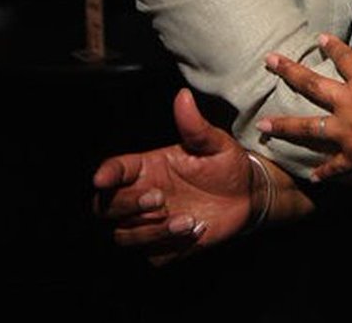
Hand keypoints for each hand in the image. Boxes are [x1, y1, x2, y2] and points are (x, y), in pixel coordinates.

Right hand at [92, 88, 259, 265]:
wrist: (248, 195)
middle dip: (126, 205)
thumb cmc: (226, 164)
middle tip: (159, 199)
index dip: (106, 174)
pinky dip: (168, 248)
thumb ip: (195, 125)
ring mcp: (151, 223)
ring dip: (150, 231)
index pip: (114, 170)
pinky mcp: (166, 247)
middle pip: (106, 207)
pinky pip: (154, 255)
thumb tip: (183, 96)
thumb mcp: (215, 143)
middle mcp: (143, 195)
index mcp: (147, 167)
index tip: (103, 178)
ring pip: (124, 236)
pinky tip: (195, 232)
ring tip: (187, 220)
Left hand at [257, 34, 351, 184]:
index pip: (346, 58)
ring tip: (261, 126)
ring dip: (284, 126)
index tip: (320, 38)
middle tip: (269, 60)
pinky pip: (334, 166)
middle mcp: (351, 104)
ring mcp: (349, 133)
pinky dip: (324, 171)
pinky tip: (312, 176)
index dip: (334, 47)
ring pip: (309, 127)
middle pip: (313, 84)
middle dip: (289, 71)